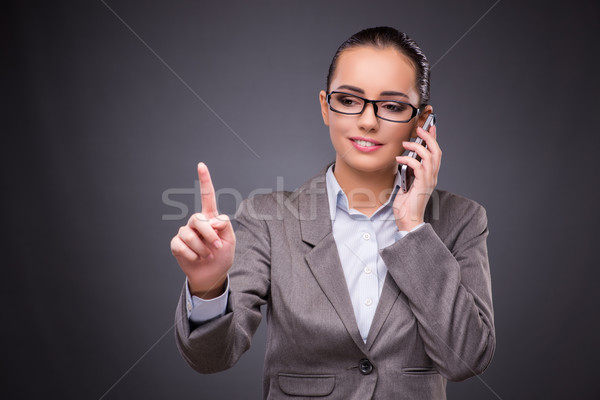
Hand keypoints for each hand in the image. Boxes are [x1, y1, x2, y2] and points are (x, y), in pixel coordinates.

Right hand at [170, 162, 235, 298]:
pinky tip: (196, 258)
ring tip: (207, 255)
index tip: (201, 165)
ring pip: (189, 235)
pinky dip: (192, 255)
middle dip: (209, 235)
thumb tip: (212, 219)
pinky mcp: (176, 244)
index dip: (204, 180)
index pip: (207, 196)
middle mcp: (196, 222)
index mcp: (210, 217)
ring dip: (202, 248)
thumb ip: (224, 226)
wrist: (212, 275)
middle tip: (217, 247)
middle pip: (198, 219)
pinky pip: (181, 246)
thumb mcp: (230, 240)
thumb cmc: (222, 255)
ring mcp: (185, 232)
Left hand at [394, 124, 441, 230]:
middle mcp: (433, 176)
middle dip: (428, 138)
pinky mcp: (422, 185)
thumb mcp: (407, 183)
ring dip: (417, 147)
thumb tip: (404, 160)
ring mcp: (429, 181)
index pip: (436, 154)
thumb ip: (409, 172)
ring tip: (406, 143)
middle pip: (436, 152)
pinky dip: (409, 160)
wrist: (408, 220)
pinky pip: (418, 167)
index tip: (429, 127)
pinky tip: (399, 159)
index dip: (434, 139)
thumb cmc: (406, 204)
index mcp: (430, 175)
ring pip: (430, 157)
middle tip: (419, 130)